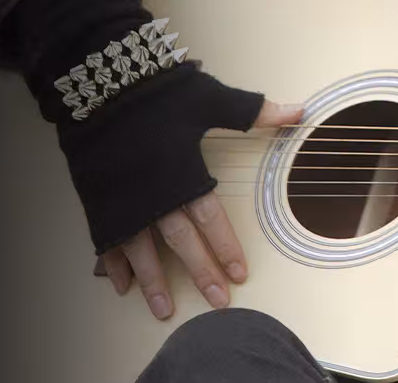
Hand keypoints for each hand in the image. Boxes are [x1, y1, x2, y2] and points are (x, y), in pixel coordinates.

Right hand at [98, 99, 302, 318]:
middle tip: (217, 303)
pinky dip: (113, 264)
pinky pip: (107, 241)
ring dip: (154, 282)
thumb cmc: (159, 93)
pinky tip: (122, 287)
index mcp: (184, 174)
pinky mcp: (99, 202)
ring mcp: (124, 202)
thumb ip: (253, 112)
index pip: (211, 219)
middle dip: (200, 273)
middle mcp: (155, 195)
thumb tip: (298, 111)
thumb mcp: (209, 98)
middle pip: (181, 242)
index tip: (239, 274)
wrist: (101, 86)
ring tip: (165, 310)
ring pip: (142, 250)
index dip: (226, 247)